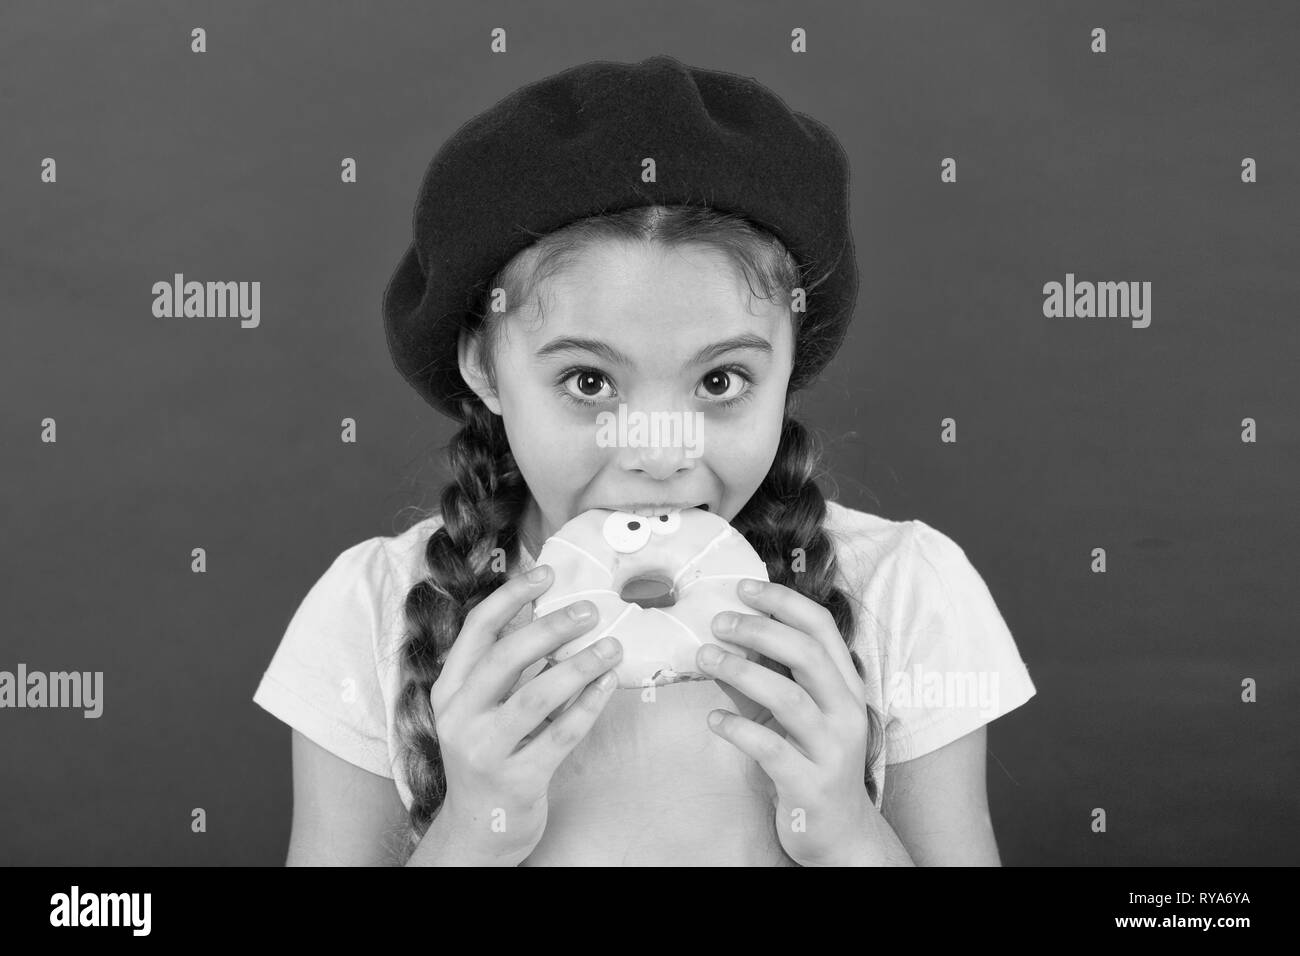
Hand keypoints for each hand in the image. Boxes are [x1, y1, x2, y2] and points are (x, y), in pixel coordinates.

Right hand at [429, 564, 622, 865]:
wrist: (479, 829)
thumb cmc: (490, 752)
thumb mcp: (483, 705)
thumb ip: (505, 662)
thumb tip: (537, 604)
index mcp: (449, 690)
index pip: (476, 630)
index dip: (511, 596)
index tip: (546, 572)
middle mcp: (459, 717)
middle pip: (505, 658)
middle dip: (551, 628)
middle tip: (590, 610)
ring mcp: (485, 751)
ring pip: (536, 697)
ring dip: (579, 666)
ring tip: (612, 647)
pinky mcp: (517, 780)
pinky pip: (561, 734)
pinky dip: (589, 705)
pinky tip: (609, 684)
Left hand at [696, 578, 876, 866]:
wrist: (840, 832)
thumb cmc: (813, 760)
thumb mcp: (799, 713)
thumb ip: (773, 676)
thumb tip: (728, 635)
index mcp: (847, 686)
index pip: (821, 627)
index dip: (782, 601)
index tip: (743, 587)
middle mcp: (847, 712)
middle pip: (807, 654)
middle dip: (759, 630)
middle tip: (717, 621)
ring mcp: (831, 750)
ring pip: (788, 698)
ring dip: (741, 672)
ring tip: (705, 659)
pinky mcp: (810, 785)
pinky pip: (770, 749)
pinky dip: (737, 728)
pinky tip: (713, 719)